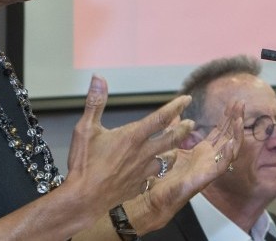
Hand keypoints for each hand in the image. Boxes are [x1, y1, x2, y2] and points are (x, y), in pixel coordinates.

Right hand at [64, 75, 194, 216]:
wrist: (84, 198)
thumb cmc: (84, 163)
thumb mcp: (85, 128)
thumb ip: (95, 102)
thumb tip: (98, 77)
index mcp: (133, 137)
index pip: (161, 118)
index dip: (176, 107)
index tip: (187, 99)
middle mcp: (143, 153)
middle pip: (171, 139)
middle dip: (183, 130)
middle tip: (191, 124)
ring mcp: (143, 171)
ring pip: (167, 160)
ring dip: (174, 152)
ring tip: (177, 148)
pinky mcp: (139, 185)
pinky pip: (153, 177)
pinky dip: (157, 172)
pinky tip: (155, 171)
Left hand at [126, 99, 244, 232]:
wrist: (154, 199)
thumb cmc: (162, 178)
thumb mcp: (170, 148)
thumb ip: (175, 132)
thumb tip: (175, 114)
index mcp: (202, 152)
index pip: (220, 132)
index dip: (227, 117)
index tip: (233, 102)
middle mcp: (209, 159)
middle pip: (228, 136)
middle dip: (235, 120)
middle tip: (240, 103)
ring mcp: (209, 169)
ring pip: (229, 150)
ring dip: (236, 134)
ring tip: (240, 120)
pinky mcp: (205, 179)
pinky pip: (221, 166)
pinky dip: (227, 154)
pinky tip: (231, 143)